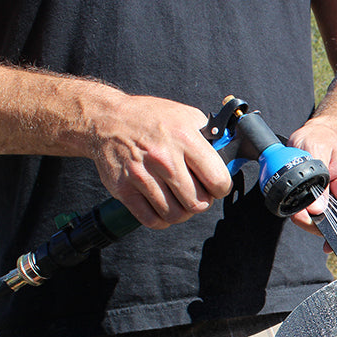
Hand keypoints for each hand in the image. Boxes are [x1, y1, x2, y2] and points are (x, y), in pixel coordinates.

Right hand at [89, 95, 232, 228]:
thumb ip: (210, 137)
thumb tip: (231, 155)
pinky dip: (161, 220)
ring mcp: (142, 175)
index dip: (221, 187)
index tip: (215, 185)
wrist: (106, 119)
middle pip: (197, 203)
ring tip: (179, 200)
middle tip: (196, 193)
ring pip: (175, 215)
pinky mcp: (123, 189)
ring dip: (182, 212)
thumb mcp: (187, 116)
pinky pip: (151, 220)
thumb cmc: (150, 118)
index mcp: (184, 139)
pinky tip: (163, 207)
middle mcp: (164, 158)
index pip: (218, 180)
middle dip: (202, 201)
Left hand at [286, 118, 336, 243]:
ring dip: (306, 222)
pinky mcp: (318, 200)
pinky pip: (311, 215)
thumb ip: (317, 178)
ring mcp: (331, 199)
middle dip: (317, 228)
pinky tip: (294, 208)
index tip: (330, 243)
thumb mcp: (316, 149)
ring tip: (294, 211)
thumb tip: (317, 208)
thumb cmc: (318, 138)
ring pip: (322, 223)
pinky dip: (301, 216)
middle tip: (299, 218)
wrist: (314, 133)